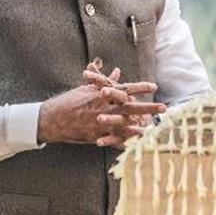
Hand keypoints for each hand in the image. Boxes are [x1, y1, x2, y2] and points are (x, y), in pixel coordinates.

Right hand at [36, 61, 164, 146]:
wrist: (52, 118)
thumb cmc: (70, 101)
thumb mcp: (87, 88)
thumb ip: (105, 81)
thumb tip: (118, 72)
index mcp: (102, 94)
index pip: (125, 88)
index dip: (140, 87)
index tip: (154, 86)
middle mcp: (103, 107)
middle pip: (130, 107)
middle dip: (148, 108)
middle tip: (164, 108)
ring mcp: (99, 122)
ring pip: (124, 124)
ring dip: (141, 126)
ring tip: (154, 127)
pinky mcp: (95, 135)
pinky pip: (114, 138)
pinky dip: (125, 140)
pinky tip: (137, 142)